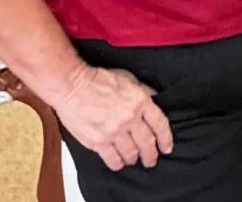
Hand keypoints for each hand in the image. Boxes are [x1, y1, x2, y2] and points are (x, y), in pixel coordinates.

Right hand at [52, 64, 172, 170]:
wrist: (74, 87)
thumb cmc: (98, 80)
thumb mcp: (128, 78)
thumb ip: (143, 90)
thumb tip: (154, 98)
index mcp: (140, 101)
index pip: (160, 124)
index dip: (166, 138)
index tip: (167, 146)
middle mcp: (130, 119)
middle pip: (147, 142)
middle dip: (151, 154)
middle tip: (152, 159)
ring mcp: (114, 132)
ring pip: (131, 153)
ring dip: (134, 158)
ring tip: (134, 159)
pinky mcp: (98, 142)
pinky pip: (113, 159)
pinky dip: (118, 163)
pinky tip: (119, 162)